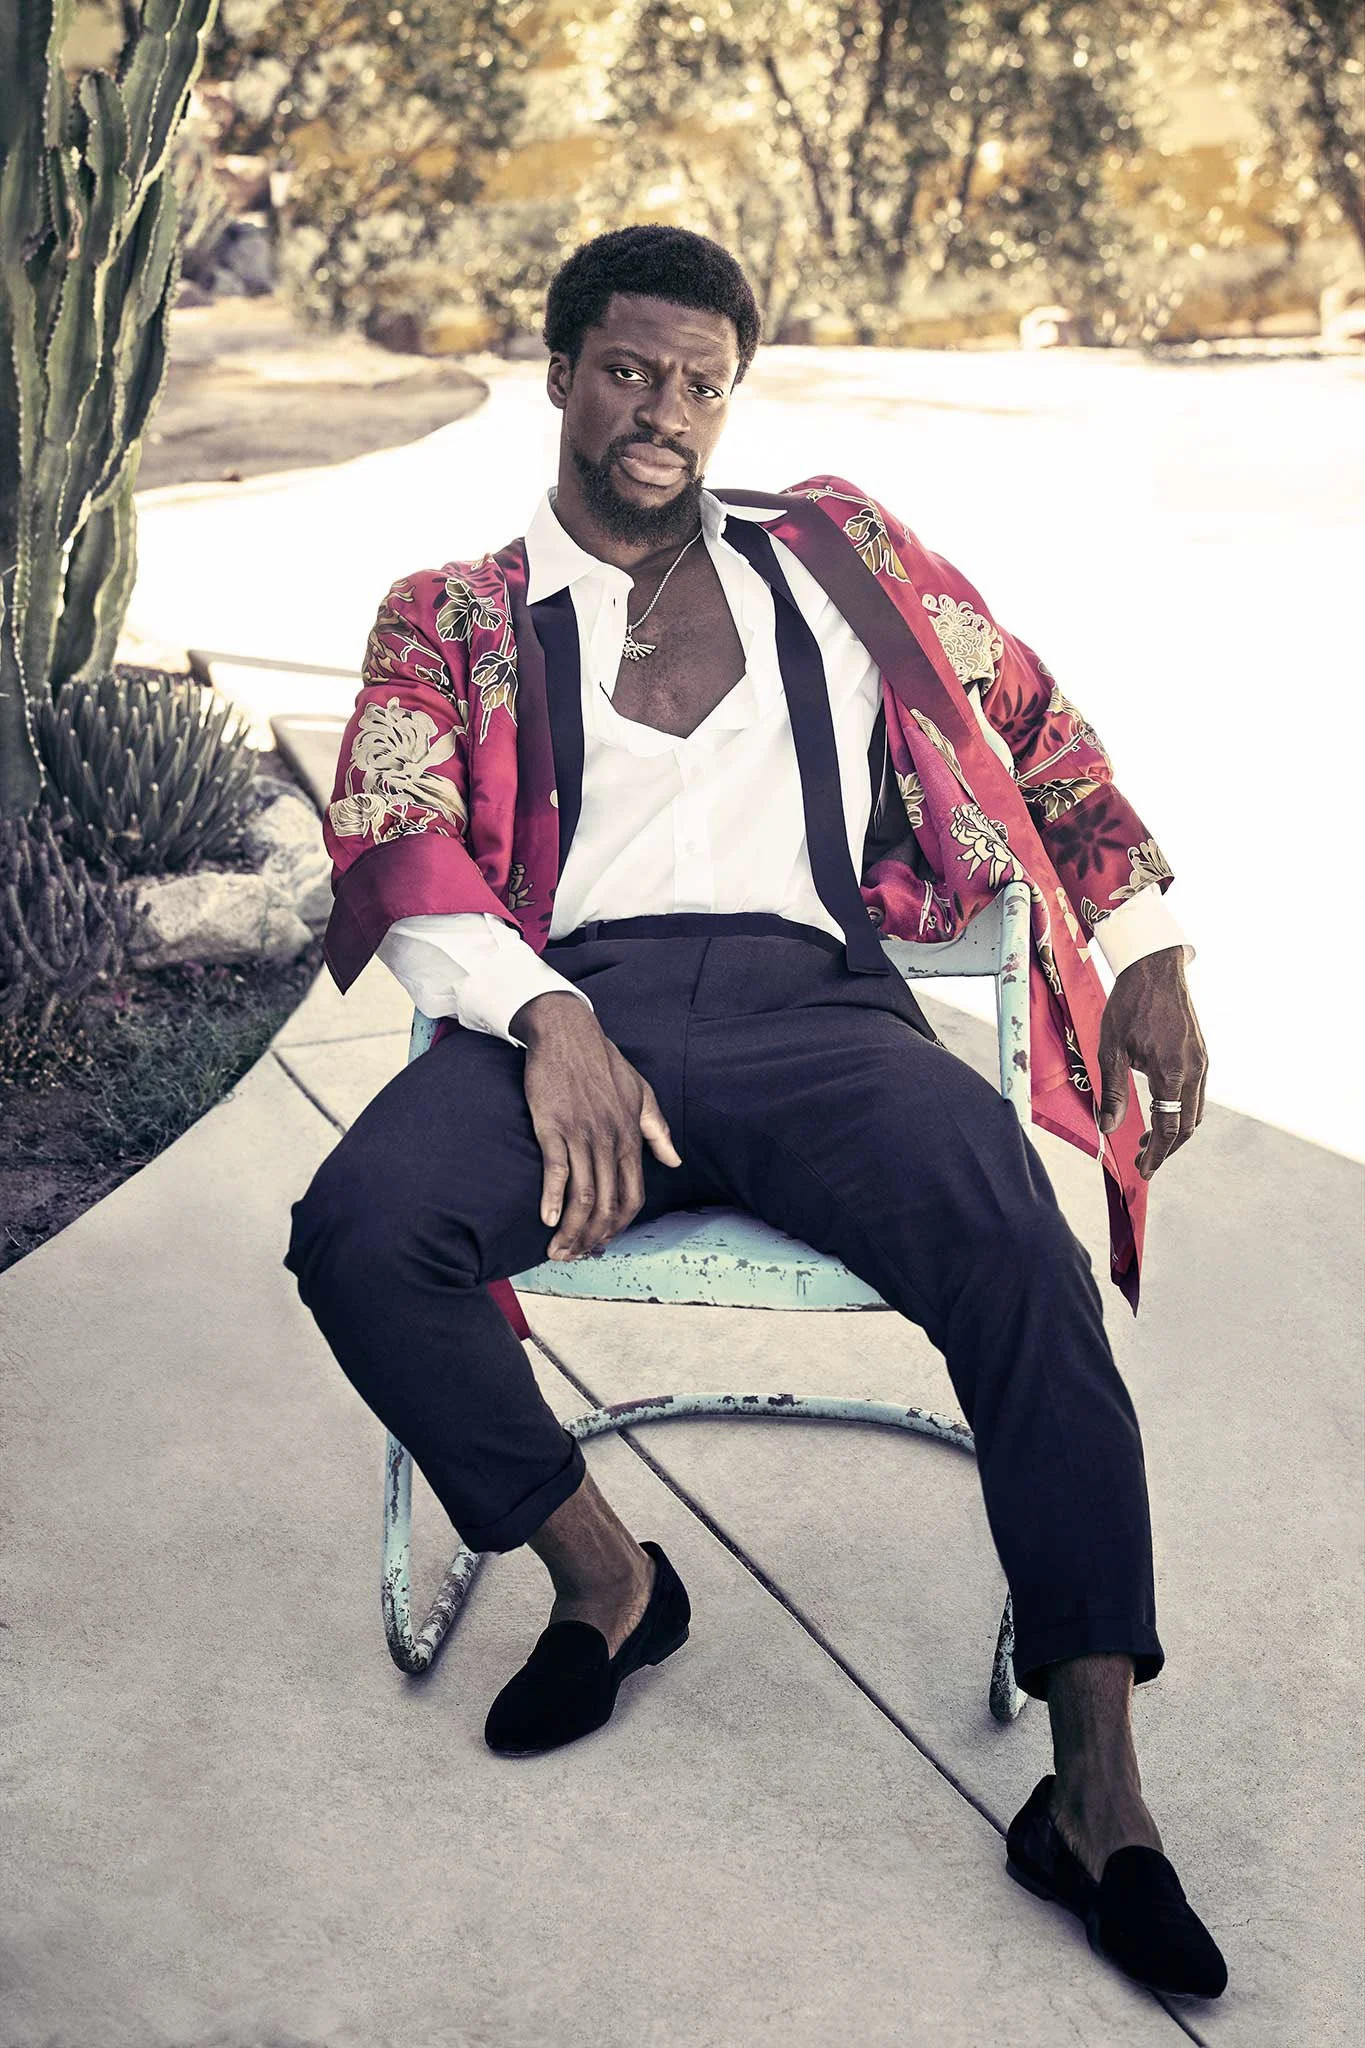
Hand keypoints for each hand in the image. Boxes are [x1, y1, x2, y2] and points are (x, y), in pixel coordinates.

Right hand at [514, 993, 682, 1258]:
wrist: (567, 1032)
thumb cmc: (603, 1062)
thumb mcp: (641, 1092)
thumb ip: (656, 1130)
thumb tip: (675, 1161)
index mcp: (630, 1137)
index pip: (632, 1195)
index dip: (619, 1225)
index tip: (603, 1242)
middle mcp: (609, 1141)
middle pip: (606, 1204)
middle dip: (592, 1237)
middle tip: (575, 1257)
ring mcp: (582, 1135)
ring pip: (582, 1195)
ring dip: (572, 1230)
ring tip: (558, 1250)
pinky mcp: (553, 1126)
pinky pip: (556, 1171)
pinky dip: (553, 1199)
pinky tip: (547, 1220)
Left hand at [1097, 946, 1207, 1179]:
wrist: (1155, 967)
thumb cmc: (1128, 1005)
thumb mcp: (1111, 1049)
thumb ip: (1113, 1091)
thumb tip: (1108, 1128)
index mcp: (1173, 1072)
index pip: (1169, 1127)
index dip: (1157, 1154)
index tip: (1144, 1171)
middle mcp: (1195, 1070)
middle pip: (1187, 1125)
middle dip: (1167, 1148)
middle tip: (1144, 1161)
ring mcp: (1203, 1061)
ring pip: (1195, 1110)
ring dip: (1174, 1130)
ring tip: (1147, 1140)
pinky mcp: (1202, 1053)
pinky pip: (1197, 1092)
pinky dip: (1181, 1109)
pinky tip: (1160, 1109)